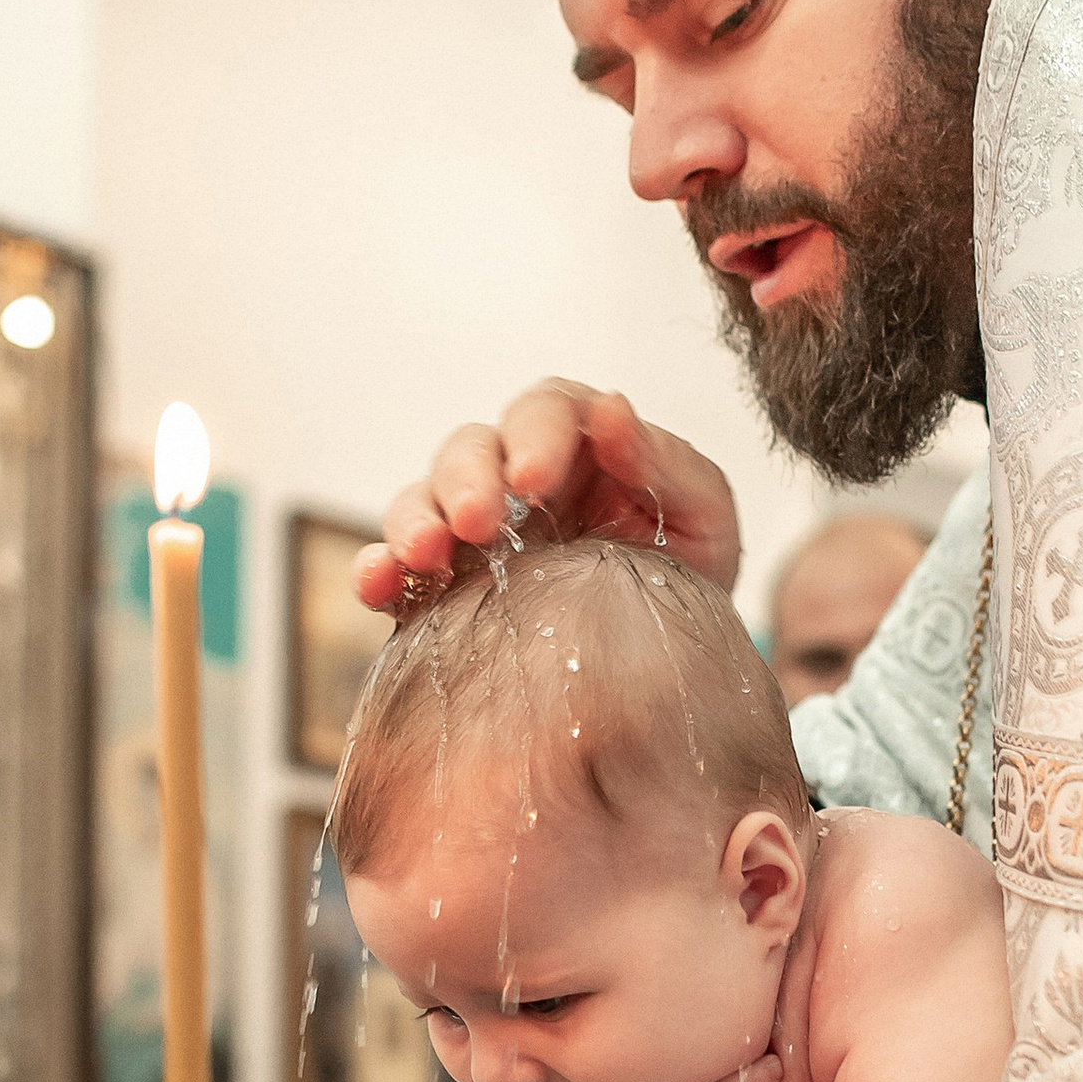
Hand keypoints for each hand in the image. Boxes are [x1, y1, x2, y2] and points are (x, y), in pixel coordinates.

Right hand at [355, 381, 740, 613]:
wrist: (674, 672)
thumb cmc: (693, 580)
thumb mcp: (705, 517)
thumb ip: (664, 462)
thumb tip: (612, 408)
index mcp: (579, 448)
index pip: (544, 410)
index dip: (533, 432)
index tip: (535, 475)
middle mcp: (514, 483)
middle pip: (470, 448)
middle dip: (466, 478)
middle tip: (478, 521)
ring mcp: (472, 536)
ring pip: (422, 500)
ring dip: (414, 519)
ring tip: (425, 554)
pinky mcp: (441, 592)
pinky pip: (396, 572)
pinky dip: (377, 571)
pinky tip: (377, 583)